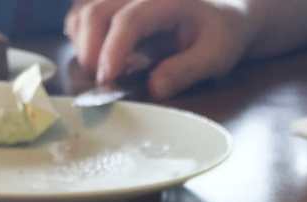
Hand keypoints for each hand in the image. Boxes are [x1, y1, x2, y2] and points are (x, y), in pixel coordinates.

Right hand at [65, 0, 253, 99]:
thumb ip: (186, 70)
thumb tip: (154, 88)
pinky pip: (85, 9)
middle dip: (90, 48)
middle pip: (97, 9)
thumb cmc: (222, 33)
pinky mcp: (118, 1)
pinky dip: (80, 32)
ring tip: (97, 70)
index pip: (131, 19)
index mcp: (167, 0)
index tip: (107, 80)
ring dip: (82, 41)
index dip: (114, 50)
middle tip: (98, 83)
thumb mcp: (216, 55)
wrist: (226, 10)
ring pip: (85, 8)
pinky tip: (93, 54)